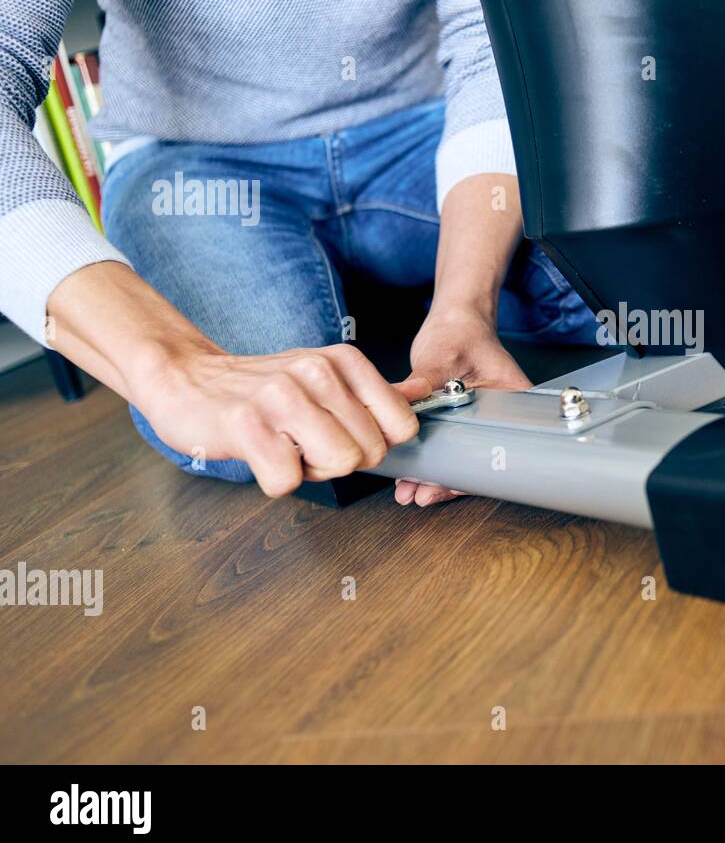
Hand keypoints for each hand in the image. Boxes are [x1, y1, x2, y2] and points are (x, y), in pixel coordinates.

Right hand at [137, 343, 430, 496]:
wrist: (186, 379)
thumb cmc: (261, 389)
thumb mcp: (322, 377)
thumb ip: (368, 395)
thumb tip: (420, 401)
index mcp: (343, 362)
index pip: (402, 425)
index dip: (375, 444)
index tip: (343, 436)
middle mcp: (317, 373)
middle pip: (371, 452)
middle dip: (341, 462)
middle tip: (304, 445)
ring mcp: (281, 396)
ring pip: (339, 464)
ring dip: (310, 472)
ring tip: (283, 449)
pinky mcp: (246, 424)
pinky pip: (287, 480)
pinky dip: (274, 481)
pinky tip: (259, 456)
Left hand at [397, 306, 530, 506]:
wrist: (455, 320)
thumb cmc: (462, 331)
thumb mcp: (442, 356)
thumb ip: (424, 382)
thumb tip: (403, 402)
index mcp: (512, 402)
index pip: (496, 448)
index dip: (470, 473)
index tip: (446, 485)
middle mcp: (497, 417)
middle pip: (478, 461)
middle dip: (447, 483)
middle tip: (420, 494)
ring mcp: (476, 421)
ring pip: (460, 460)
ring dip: (435, 477)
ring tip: (408, 491)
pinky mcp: (455, 421)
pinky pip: (446, 448)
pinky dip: (428, 462)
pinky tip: (408, 476)